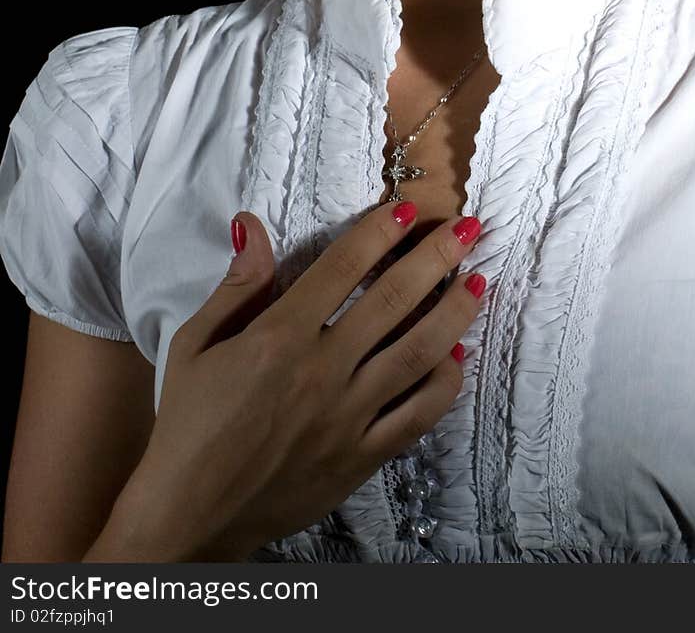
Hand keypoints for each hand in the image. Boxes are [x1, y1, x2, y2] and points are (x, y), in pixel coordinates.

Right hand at [125, 202, 485, 559]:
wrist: (190, 515)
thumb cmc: (187, 425)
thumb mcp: (195, 345)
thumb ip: (237, 286)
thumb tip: (254, 225)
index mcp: (279, 337)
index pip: (342, 268)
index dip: (378, 233)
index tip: (407, 209)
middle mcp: (322, 371)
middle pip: (393, 301)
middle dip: (436, 259)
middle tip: (467, 229)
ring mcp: (348, 416)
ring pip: (418, 354)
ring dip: (454, 313)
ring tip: (478, 282)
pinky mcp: (361, 456)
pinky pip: (417, 416)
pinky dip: (444, 384)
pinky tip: (457, 357)